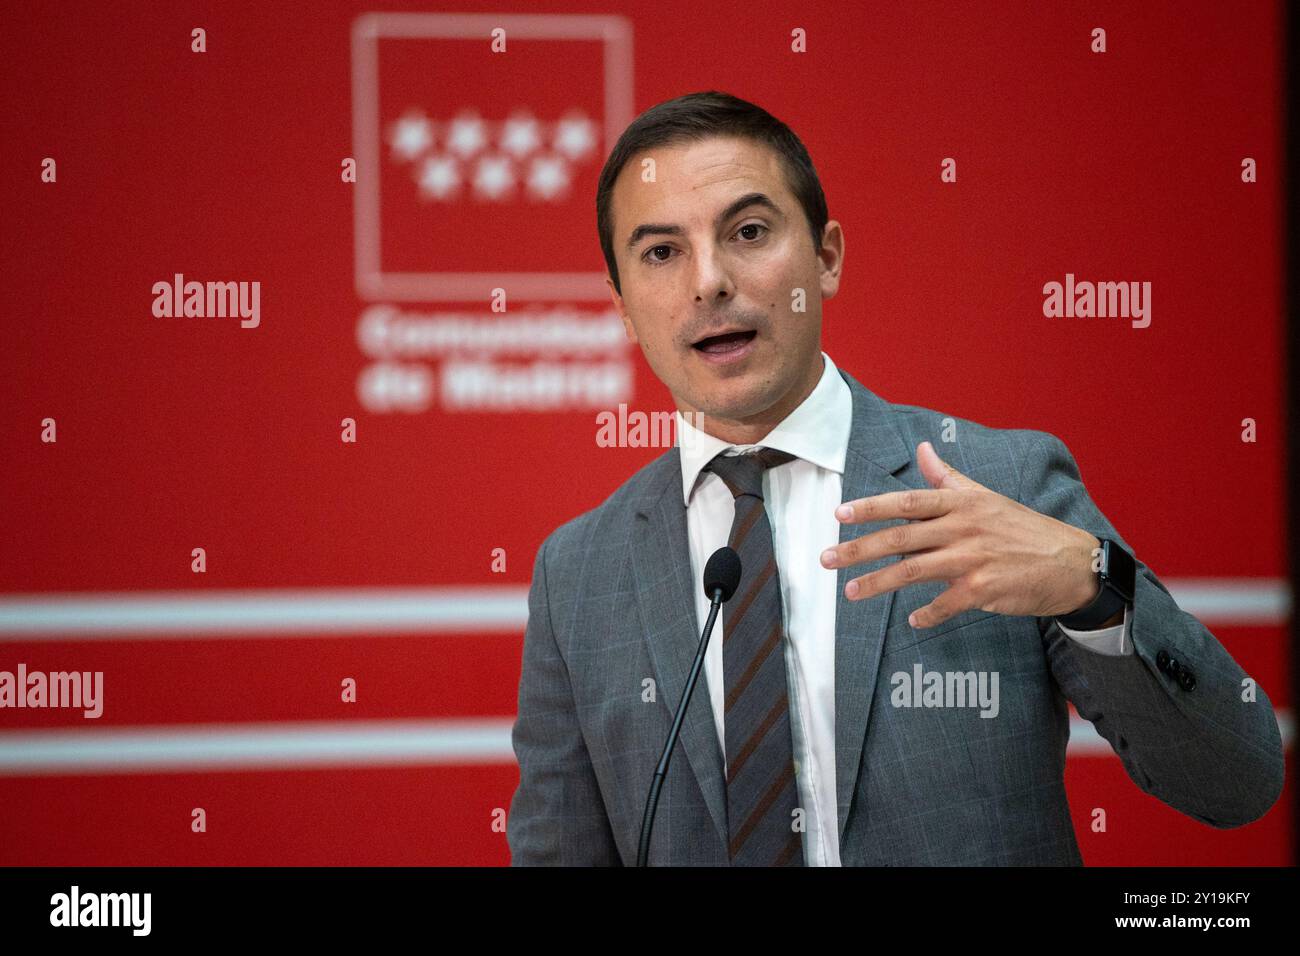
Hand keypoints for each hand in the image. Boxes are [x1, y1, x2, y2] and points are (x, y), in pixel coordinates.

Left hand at [820, 441, 1101, 628]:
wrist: (1070, 562)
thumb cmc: (1022, 528)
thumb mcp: (985, 496)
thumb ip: (948, 478)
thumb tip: (923, 449)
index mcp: (961, 503)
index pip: (907, 502)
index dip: (870, 507)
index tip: (839, 514)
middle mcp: (963, 528)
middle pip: (900, 538)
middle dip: (858, 549)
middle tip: (825, 559)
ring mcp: (973, 559)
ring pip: (914, 571)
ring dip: (878, 582)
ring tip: (850, 592)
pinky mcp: (985, 589)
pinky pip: (946, 604)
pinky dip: (927, 613)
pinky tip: (911, 619)